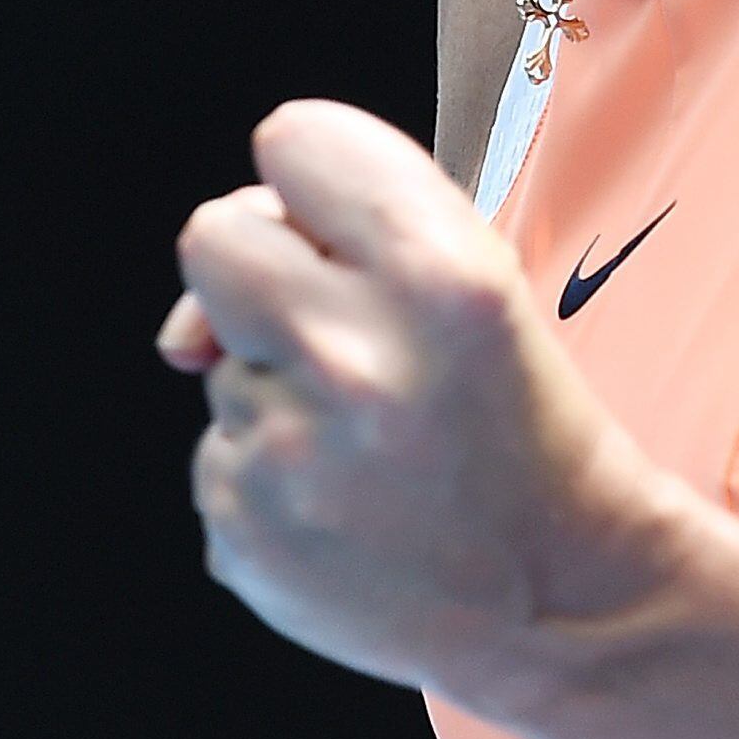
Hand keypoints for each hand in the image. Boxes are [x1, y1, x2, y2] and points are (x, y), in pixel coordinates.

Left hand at [159, 99, 680, 707]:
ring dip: (276, 390)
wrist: (560, 598)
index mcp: (439, 274)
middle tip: (332, 332)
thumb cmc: (513, 422)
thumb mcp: (479, 289)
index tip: (340, 230)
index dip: (312, 186)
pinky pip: (217, 455)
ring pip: (216, 361)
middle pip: (210, 236)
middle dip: (257, 272)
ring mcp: (290, 453)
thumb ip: (335, 244)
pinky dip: (268, 476)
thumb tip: (179, 339)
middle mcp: (356, 357)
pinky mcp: (244, 530)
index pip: (293, 139)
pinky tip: (347, 506)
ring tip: (372, 446)